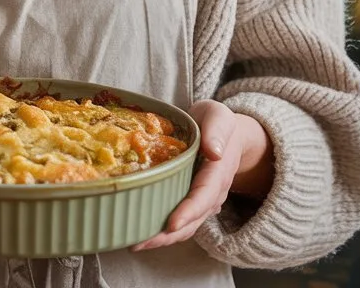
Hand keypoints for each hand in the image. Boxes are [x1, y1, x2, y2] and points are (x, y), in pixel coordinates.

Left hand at [132, 100, 272, 251]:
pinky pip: (179, 218)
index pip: (204, 197)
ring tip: (134, 242)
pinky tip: (141, 232)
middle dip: (167, 234)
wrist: (225, 134)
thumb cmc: (216, 122)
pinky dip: (162, 229)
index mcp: (218, 172)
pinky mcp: (191, 200)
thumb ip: (217, 130)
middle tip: (139, 242)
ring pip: (185, 226)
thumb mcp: (218, 117)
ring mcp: (202, 200)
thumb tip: (215, 150)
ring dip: (162, 238)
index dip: (188, 212)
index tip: (171, 224)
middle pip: (192, 220)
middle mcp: (212, 192)